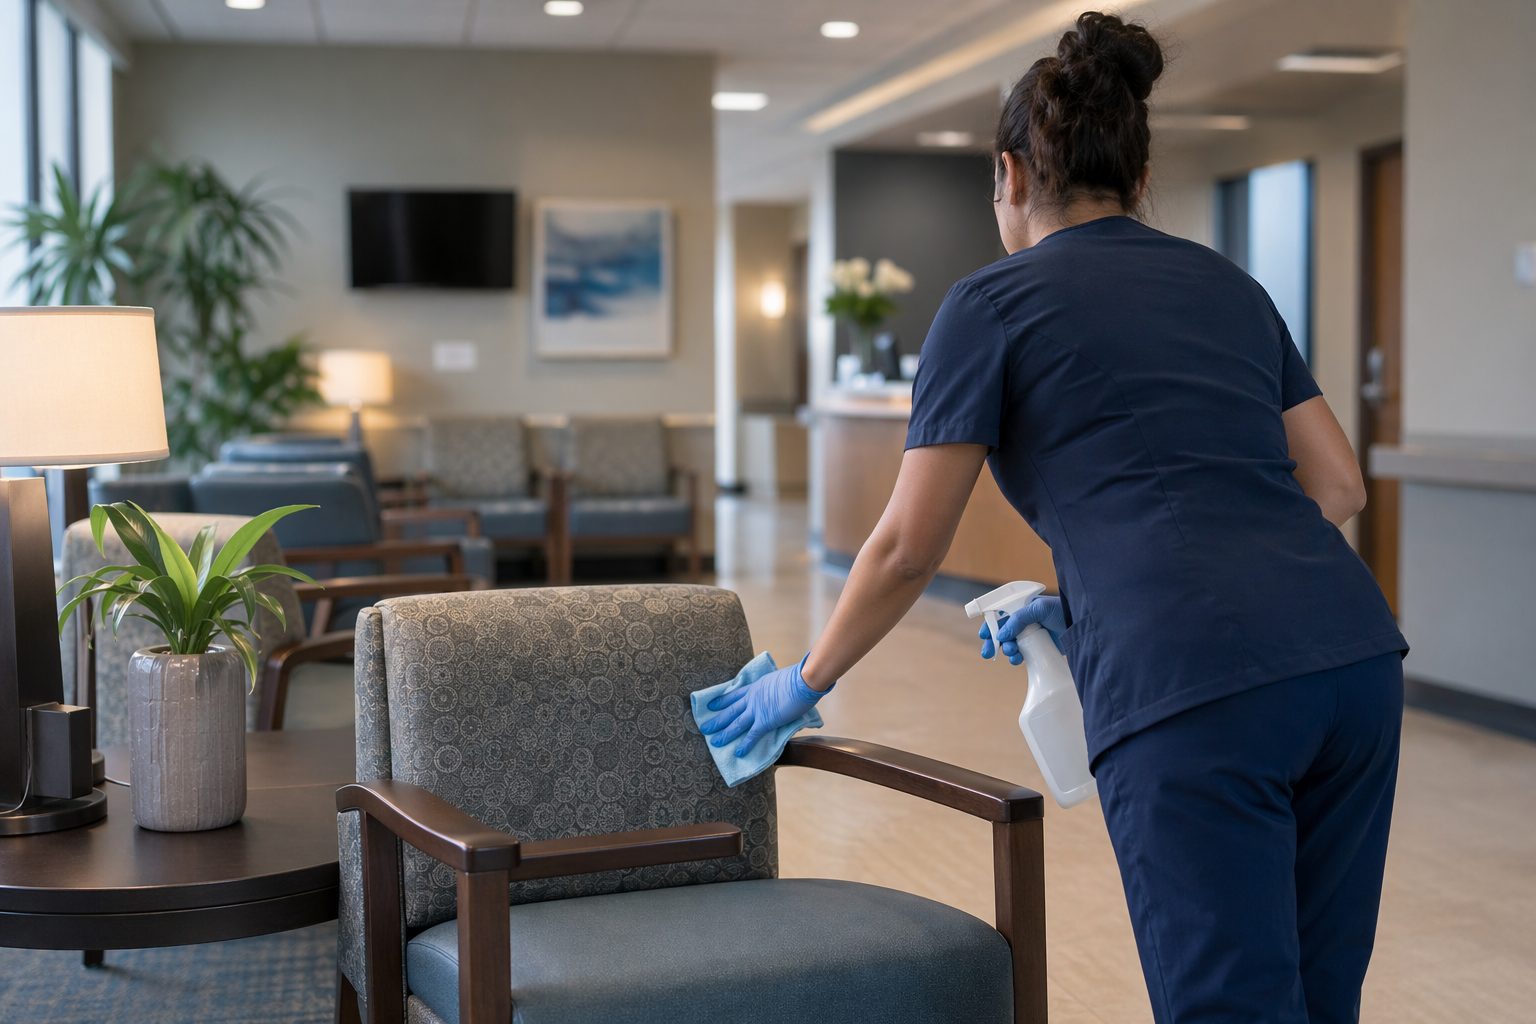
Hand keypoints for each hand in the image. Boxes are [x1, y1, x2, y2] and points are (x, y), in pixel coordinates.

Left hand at [699, 655, 831, 756]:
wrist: (802, 681)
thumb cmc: (796, 678)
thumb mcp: (777, 680)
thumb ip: (772, 690)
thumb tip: (775, 695)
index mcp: (755, 687)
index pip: (734, 695)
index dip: (721, 701)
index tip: (711, 705)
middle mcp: (752, 698)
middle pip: (730, 711)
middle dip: (717, 720)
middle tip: (704, 728)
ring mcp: (757, 710)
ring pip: (736, 724)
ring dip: (724, 734)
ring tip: (714, 742)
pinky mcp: (766, 721)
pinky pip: (752, 735)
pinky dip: (745, 745)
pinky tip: (738, 753)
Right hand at [978, 596, 1066, 662]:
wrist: (1082, 625)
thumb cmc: (1063, 610)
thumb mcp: (1040, 609)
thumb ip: (1019, 619)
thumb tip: (1001, 635)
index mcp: (1022, 608)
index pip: (1001, 615)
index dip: (991, 625)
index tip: (984, 635)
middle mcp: (1024, 622)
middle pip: (1002, 632)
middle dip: (994, 642)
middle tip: (988, 653)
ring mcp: (1031, 636)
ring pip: (1011, 644)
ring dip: (1007, 650)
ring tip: (1012, 654)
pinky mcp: (1038, 648)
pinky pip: (1022, 654)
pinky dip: (1016, 658)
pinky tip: (1018, 660)